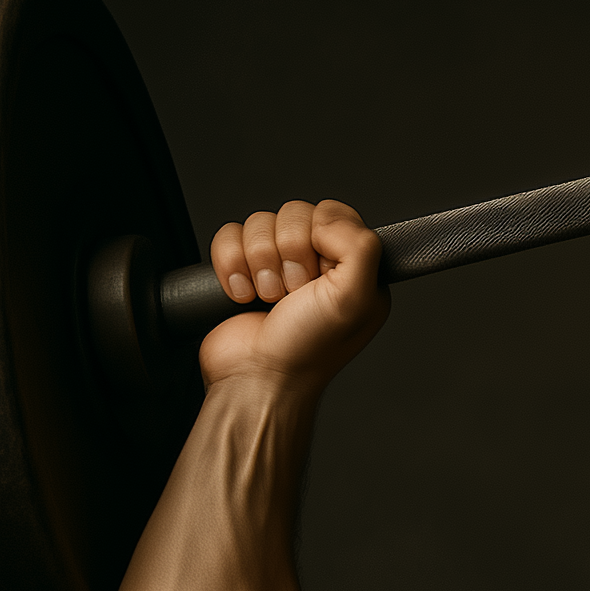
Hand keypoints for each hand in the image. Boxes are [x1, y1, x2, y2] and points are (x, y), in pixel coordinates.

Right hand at [199, 199, 389, 394]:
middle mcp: (316, 263)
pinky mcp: (240, 269)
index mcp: (353, 267)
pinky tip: (242, 295)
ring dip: (260, 263)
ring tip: (269, 299)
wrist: (257, 378)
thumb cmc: (308, 349)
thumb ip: (361, 247)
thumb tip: (329, 217)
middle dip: (288, 254)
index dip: (321, 236)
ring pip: (259, 223)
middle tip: (293, 292)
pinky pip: (228, 235)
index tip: (321, 273)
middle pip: (293, 213)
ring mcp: (276, 265)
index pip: (333, 212)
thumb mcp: (356, 299)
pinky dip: (231, 266)